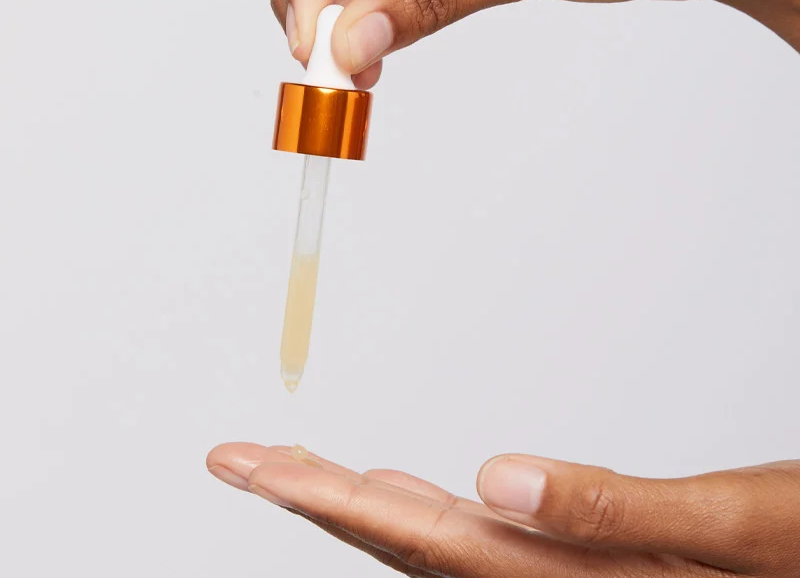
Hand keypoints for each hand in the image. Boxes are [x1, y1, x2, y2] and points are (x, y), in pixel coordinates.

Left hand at [207, 443, 799, 576]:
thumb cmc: (787, 558)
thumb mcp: (722, 531)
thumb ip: (608, 512)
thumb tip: (498, 479)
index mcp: (562, 575)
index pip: (412, 536)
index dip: (319, 499)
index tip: (250, 466)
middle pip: (395, 540)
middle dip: (308, 497)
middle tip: (239, 459)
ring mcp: (549, 572)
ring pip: (421, 539)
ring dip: (348, 501)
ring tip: (288, 470)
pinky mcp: (564, 557)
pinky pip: (463, 538)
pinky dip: (409, 511)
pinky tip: (392, 495)